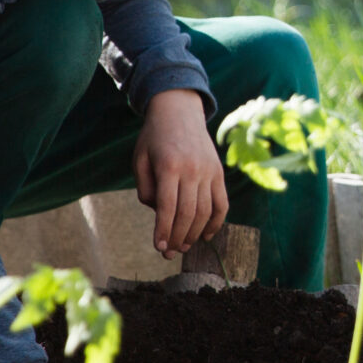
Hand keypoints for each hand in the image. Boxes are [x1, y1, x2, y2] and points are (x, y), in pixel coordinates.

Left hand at [135, 89, 227, 256]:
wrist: (179, 110)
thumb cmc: (154, 137)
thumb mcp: (140, 159)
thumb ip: (146, 188)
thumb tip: (158, 213)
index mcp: (169, 166)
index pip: (167, 207)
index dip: (163, 231)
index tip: (158, 247)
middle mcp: (192, 170)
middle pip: (187, 214)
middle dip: (177, 238)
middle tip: (169, 253)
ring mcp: (208, 171)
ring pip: (205, 212)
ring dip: (194, 234)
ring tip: (183, 246)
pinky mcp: (218, 173)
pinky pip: (221, 203)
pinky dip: (216, 222)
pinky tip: (206, 235)